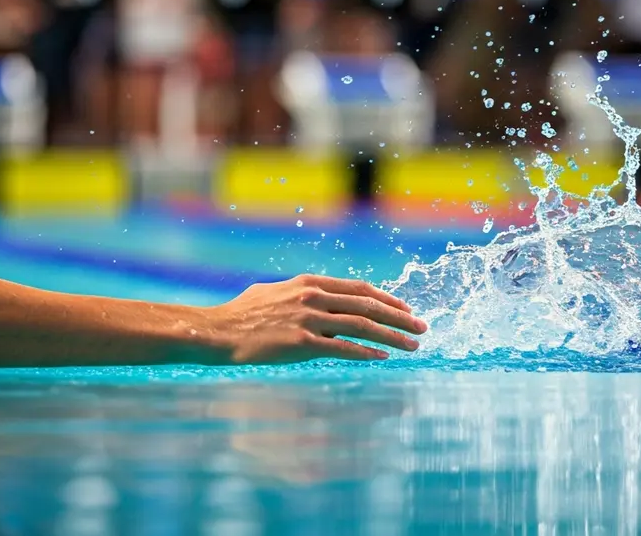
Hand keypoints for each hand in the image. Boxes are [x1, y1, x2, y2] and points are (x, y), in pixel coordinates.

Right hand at [209, 274, 426, 364]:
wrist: (218, 331)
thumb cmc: (243, 314)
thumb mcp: (276, 292)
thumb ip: (302, 293)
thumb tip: (320, 298)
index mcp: (309, 282)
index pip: (360, 289)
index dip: (387, 299)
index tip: (406, 309)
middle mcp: (313, 297)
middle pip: (368, 306)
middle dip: (400, 317)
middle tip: (422, 327)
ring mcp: (309, 320)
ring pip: (362, 326)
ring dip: (392, 336)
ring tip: (412, 345)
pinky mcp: (302, 344)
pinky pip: (342, 348)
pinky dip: (367, 352)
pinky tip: (383, 357)